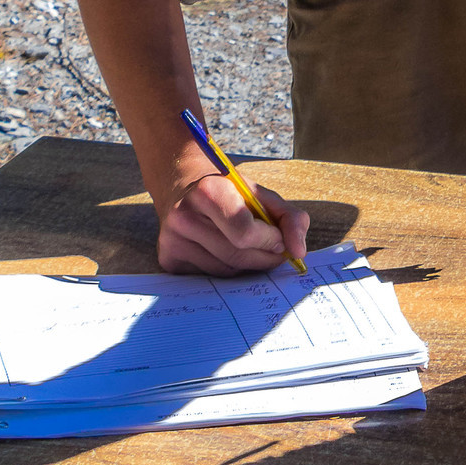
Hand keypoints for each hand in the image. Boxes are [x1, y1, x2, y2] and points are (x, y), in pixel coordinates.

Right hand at [158, 169, 310, 275]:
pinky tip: (225, 253)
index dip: (269, 241)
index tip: (279, 240)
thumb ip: (289, 217)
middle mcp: (184, 216)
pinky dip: (226, 271)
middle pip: (236, 256)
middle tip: (275, 252)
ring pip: (225, 272)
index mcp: (209, 191)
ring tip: (249, 249)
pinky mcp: (167, 259)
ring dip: (246, 267)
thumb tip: (299, 251)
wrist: (183, 185)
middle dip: (264, 258)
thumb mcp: (260, 195)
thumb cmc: (229, 192)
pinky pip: (209, 279)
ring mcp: (172, 240)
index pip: (244, 232)